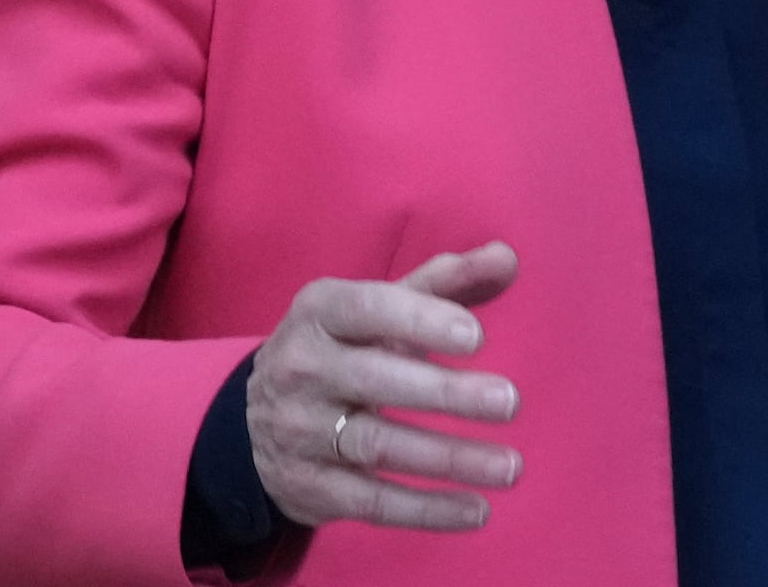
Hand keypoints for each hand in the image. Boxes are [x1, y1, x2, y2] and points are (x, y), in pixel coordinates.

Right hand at [245, 242, 524, 531]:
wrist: (258, 421)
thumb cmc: (345, 348)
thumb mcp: (382, 307)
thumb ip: (447, 281)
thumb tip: (507, 258)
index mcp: (320, 312)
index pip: (368, 309)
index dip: (420, 321)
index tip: (477, 337)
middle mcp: (301, 368)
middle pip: (376, 381)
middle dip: (445, 393)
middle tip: (509, 402)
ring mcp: (299, 431)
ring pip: (377, 445)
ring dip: (449, 459)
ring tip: (510, 466)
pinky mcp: (309, 486)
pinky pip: (371, 501)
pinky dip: (426, 509)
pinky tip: (476, 509)